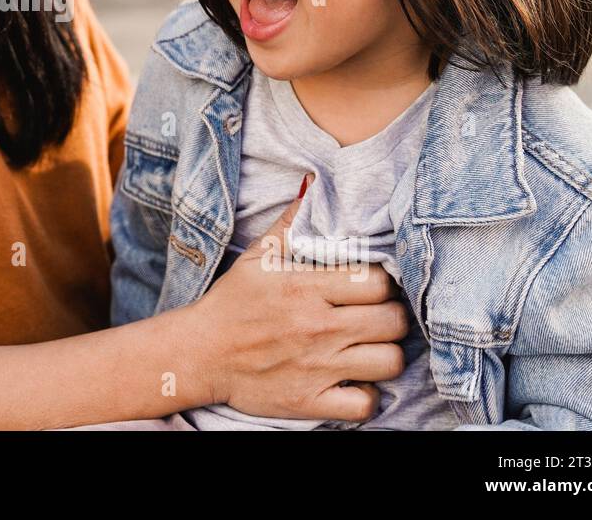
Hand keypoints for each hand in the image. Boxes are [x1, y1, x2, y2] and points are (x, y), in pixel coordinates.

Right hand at [185, 174, 408, 420]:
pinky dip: (366, 395)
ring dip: (384, 354)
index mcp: (305, 287)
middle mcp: (317, 327)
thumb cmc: (233, 303)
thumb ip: (291, 223)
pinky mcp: (311, 402)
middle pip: (392, 320)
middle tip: (374, 315)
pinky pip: (366, 404)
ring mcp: (317, 368)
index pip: (377, 281)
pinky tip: (354, 380)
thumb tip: (313, 186)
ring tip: (369, 346)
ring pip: (389, 362)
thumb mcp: (258, 256)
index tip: (371, 286)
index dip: (382, 282)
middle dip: (390, 316)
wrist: (199, 354)